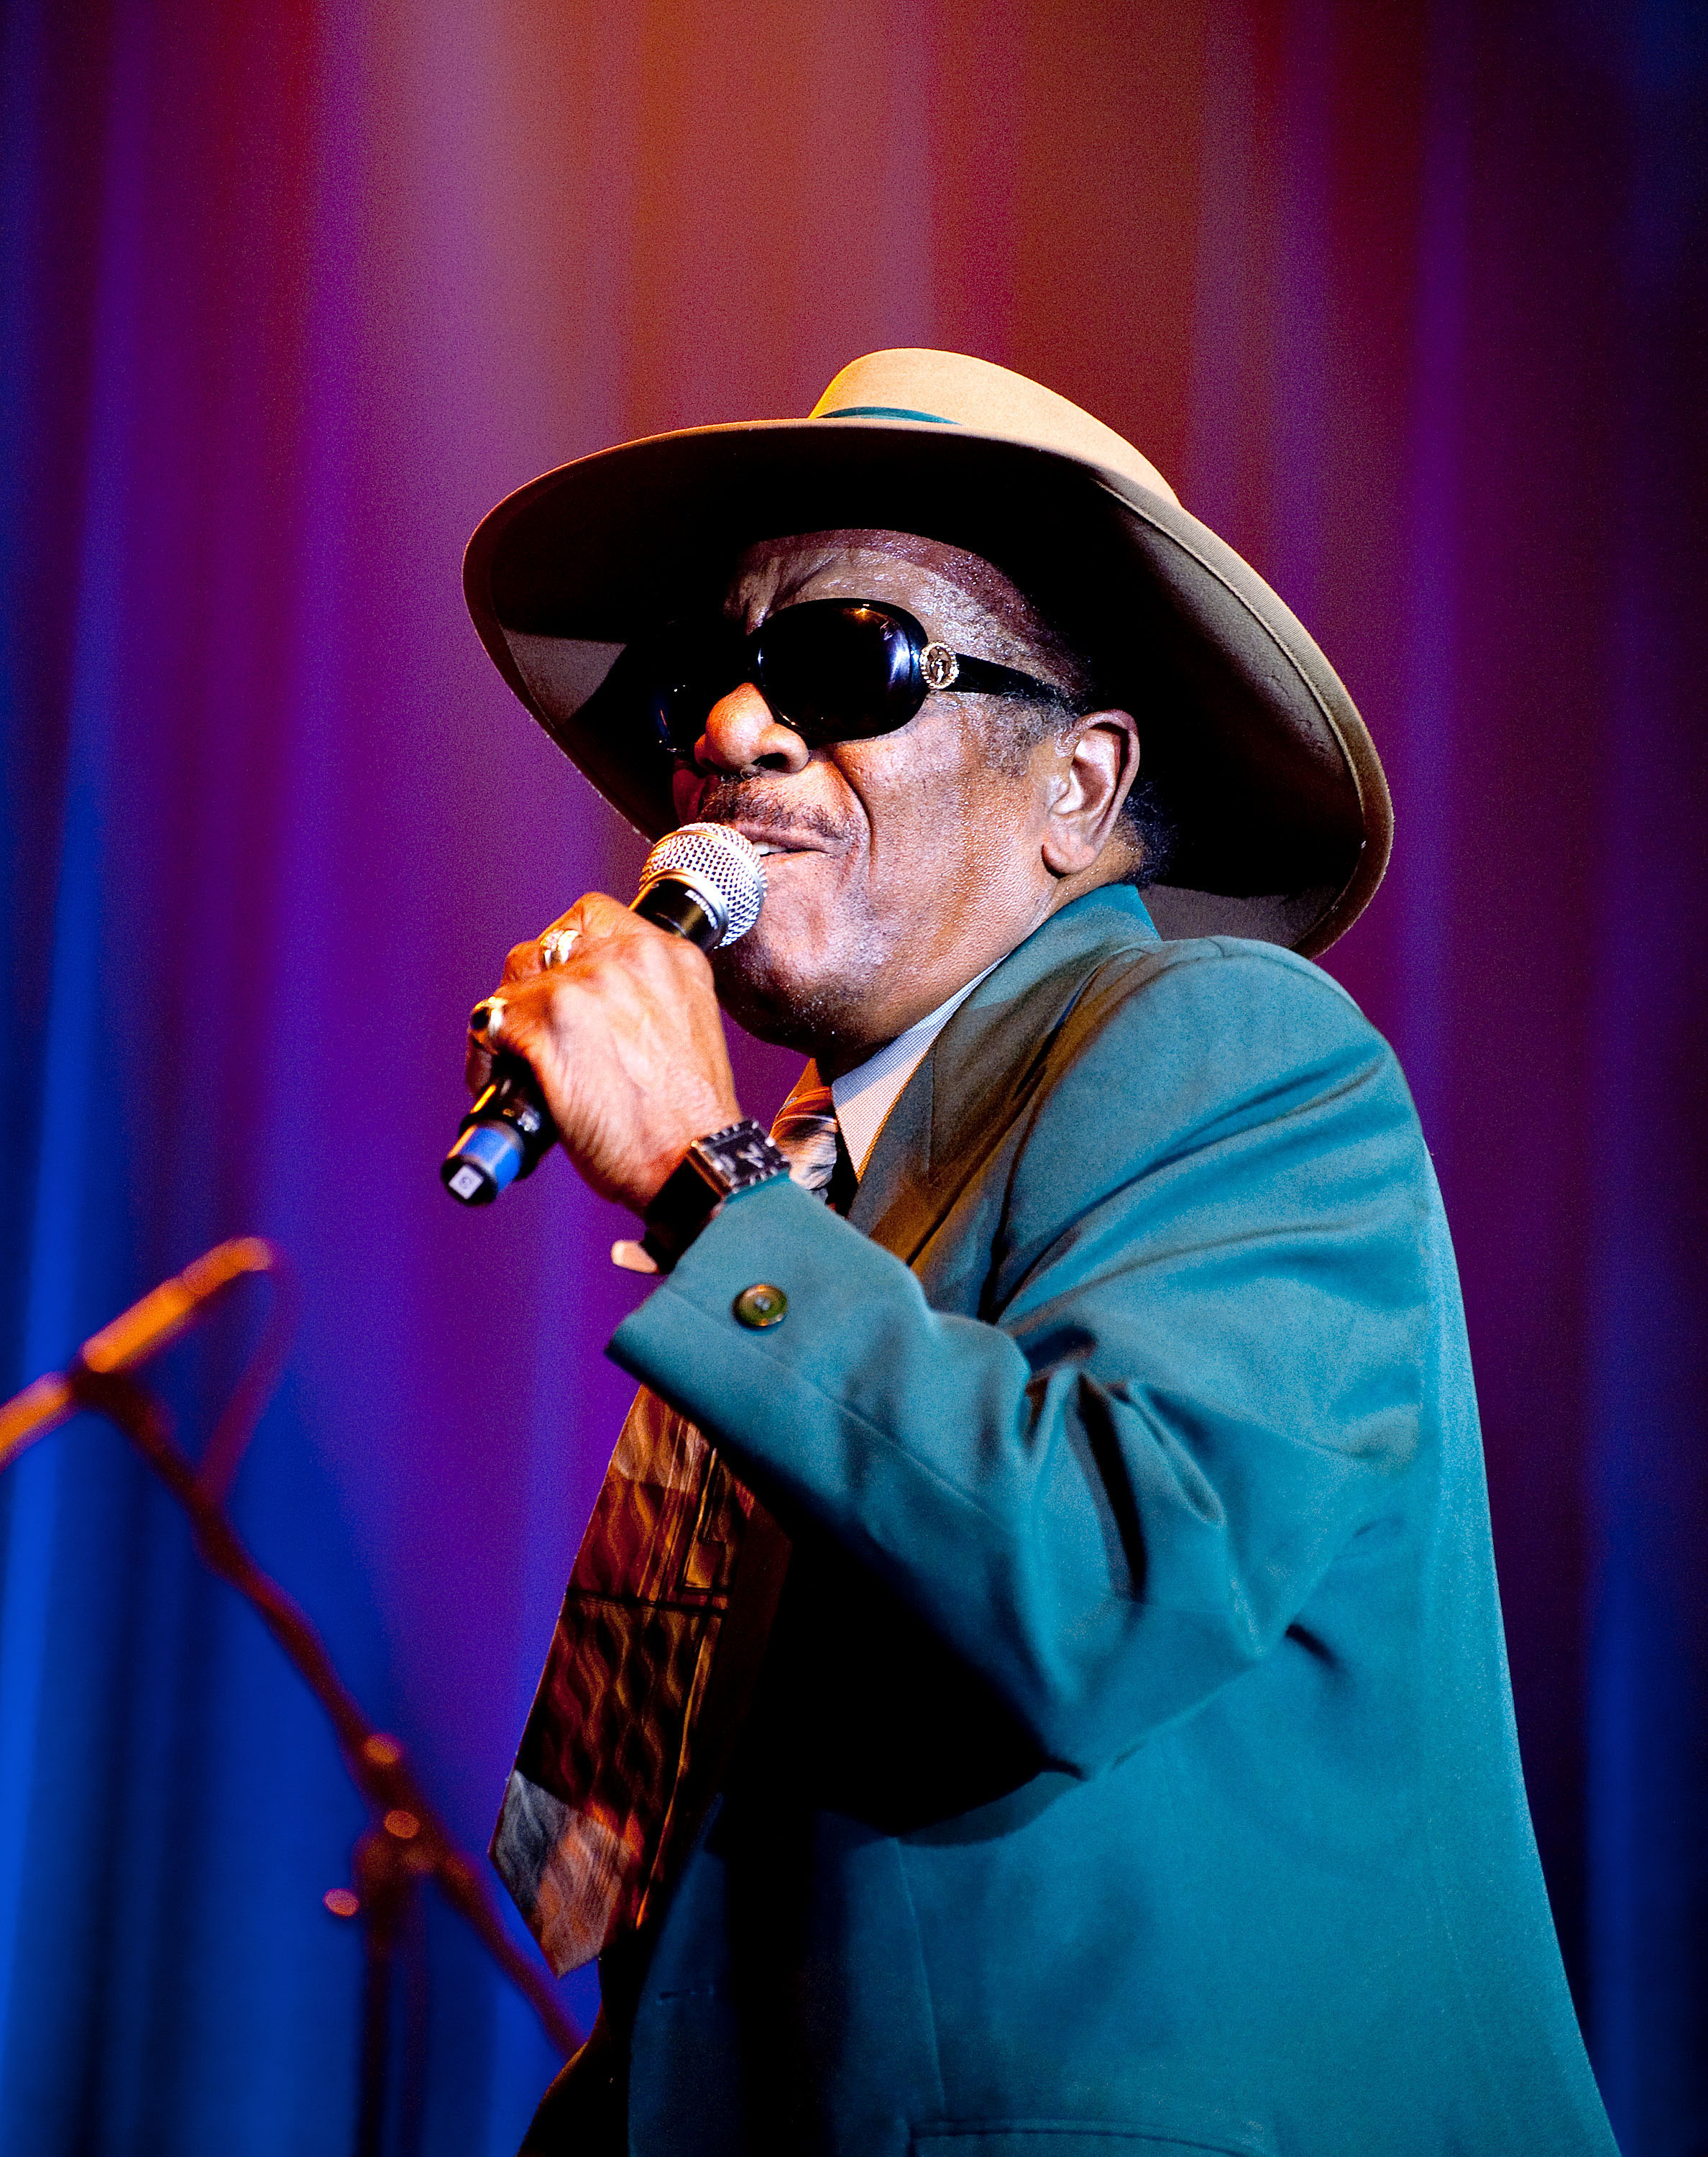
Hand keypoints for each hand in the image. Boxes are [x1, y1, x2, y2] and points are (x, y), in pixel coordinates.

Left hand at [466, 893, 740, 1211]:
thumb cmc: (687, 1119)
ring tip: (516, 1068)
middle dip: (530, 993)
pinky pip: (491, 1023)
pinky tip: (506, 1088)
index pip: (590, 917)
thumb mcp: (682, 1028)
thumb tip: (585, 1003)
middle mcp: (629, 957)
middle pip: (544, 949)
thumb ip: (642, 997)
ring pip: (513, 986)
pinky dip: (488, 1060)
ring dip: (507, 1025)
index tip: (558, 988)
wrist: (694, 1162)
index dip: (563, 954)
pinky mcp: (550, 1022)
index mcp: (669, 955)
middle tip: (532, 1037)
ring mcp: (586, 986)